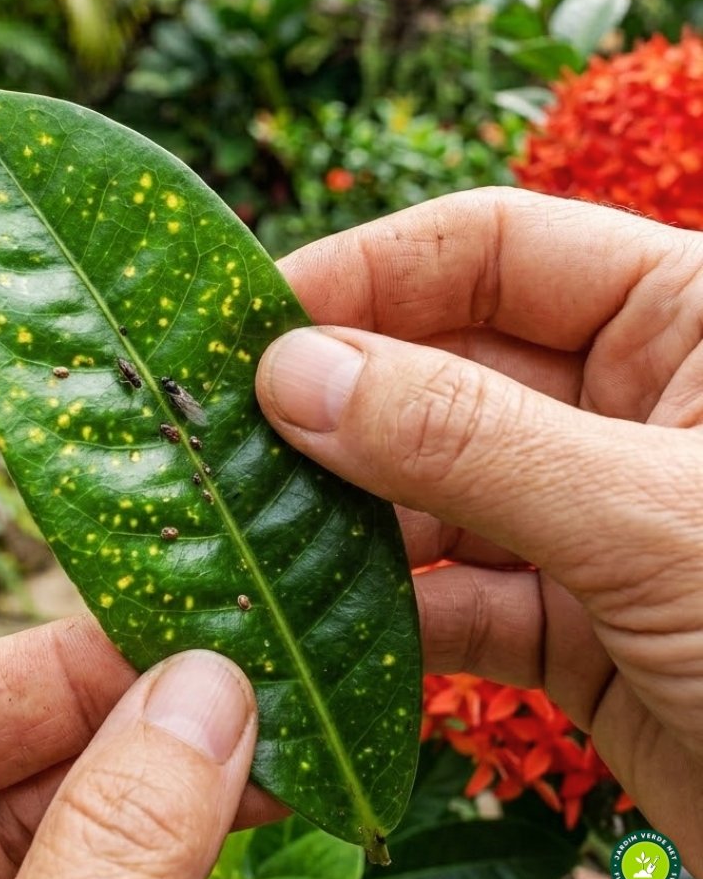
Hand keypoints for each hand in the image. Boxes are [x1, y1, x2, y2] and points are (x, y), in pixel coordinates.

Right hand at [256, 187, 702, 866]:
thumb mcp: (653, 518)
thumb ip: (466, 440)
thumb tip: (293, 374)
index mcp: (685, 318)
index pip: (492, 250)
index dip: (366, 275)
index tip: (252, 324)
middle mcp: (631, 404)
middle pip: (444, 373)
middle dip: (337, 410)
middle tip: (222, 438)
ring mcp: (595, 516)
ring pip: (436, 493)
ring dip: (349, 521)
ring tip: (249, 535)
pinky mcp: (576, 624)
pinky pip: (460, 600)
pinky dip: (393, 617)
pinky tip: (321, 628)